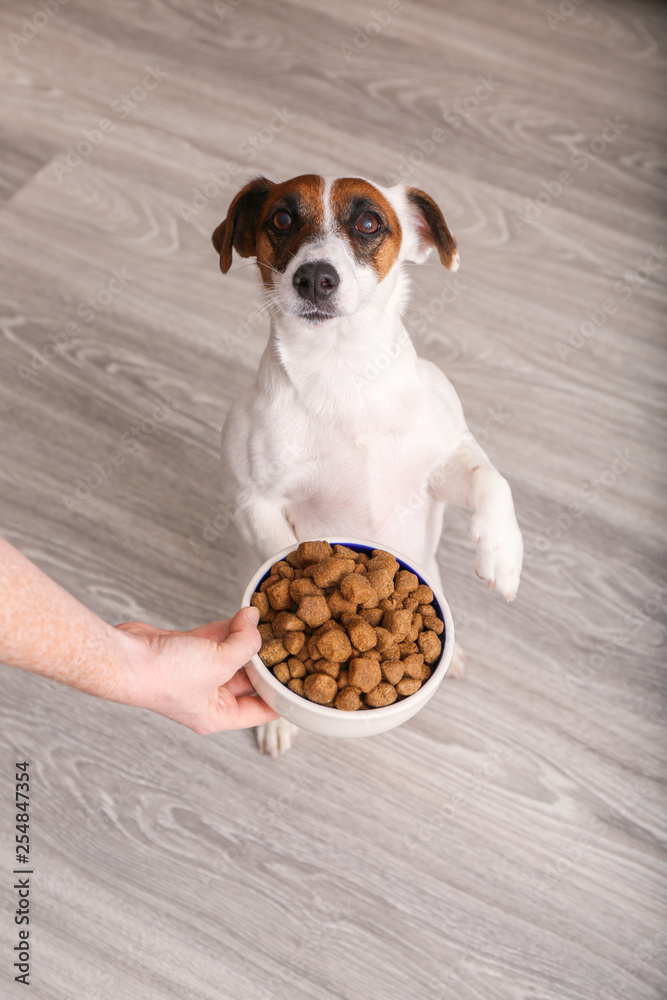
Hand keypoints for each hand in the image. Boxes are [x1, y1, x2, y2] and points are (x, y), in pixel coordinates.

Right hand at [115, 607, 278, 734]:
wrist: (125, 658)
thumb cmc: (165, 675)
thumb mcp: (219, 662)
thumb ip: (244, 644)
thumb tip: (255, 621)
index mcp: (218, 715)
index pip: (263, 709)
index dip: (284, 694)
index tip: (306, 677)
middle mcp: (209, 697)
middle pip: (251, 679)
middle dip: (268, 658)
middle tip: (293, 639)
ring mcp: (198, 673)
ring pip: (233, 655)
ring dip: (248, 637)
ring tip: (271, 620)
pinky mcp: (186, 651)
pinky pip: (216, 639)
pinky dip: (229, 627)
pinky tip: (246, 614)